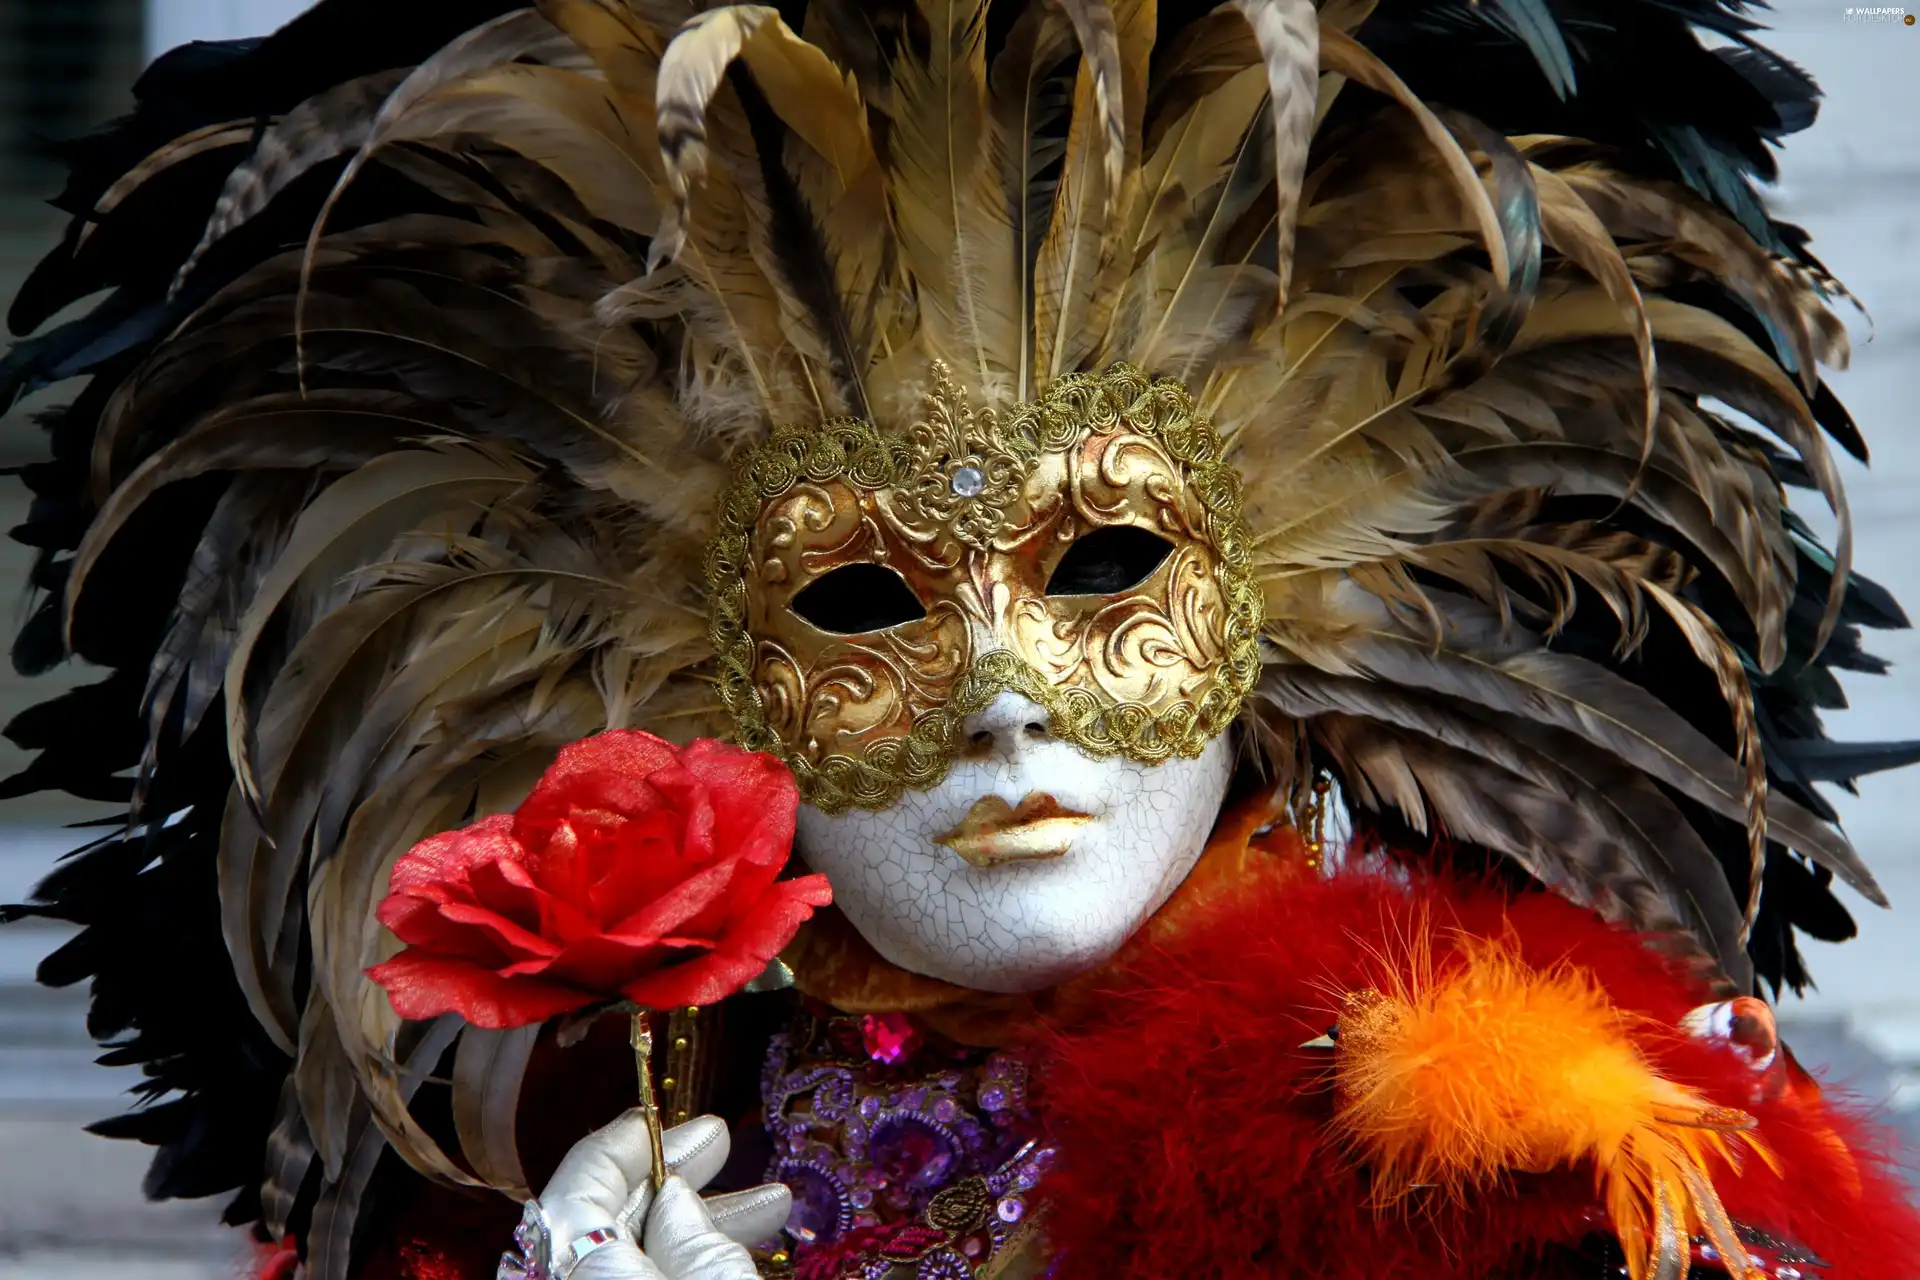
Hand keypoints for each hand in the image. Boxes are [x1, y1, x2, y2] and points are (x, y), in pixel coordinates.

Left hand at [506, 1112, 790, 1279]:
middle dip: (675, 1178)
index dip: (627, 1139)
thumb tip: (676, 1197)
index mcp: (575, 1254)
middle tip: (725, 1145)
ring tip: (770, 1204)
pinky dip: (678, 1261)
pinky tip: (736, 1248)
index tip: (671, 1114)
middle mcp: (564, 1276)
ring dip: (695, 1224)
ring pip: (628, 1253)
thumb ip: (691, 1230)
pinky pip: (634, 1278)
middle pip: (607, 1215)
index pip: (582, 1178)